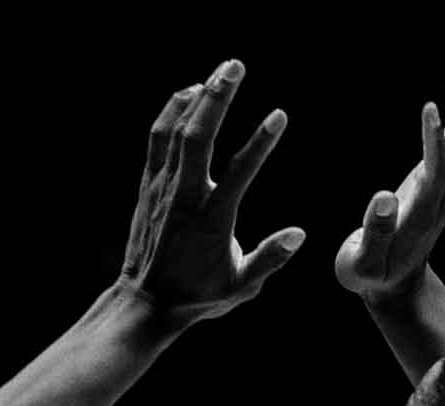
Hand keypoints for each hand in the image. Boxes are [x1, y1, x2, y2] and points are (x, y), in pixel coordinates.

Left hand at [122, 59, 303, 326]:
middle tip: (236, 66)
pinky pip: (158, 140)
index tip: (280, 116)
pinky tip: (191, 92)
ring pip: (176, 133)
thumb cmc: (197, 296)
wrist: (145, 302)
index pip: (238, 175)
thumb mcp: (239, 288)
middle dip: (217, 99)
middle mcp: (183, 200)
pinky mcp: (149, 186)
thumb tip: (299, 234)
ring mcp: (162, 190)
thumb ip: (268, 260)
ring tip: (221, 71)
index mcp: (211, 222)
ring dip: (197, 97)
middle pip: (197, 139)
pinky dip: (173, 112)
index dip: (260, 144)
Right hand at [335, 40, 444, 301]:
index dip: (434, 142)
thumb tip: (384, 196)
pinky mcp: (440, 172)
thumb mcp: (362, 265)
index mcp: (424, 213)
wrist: (395, 284)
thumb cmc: (370, 276)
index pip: (438, 171)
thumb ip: (375, 233)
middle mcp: (444, 192)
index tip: (430, 108)